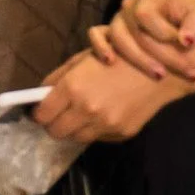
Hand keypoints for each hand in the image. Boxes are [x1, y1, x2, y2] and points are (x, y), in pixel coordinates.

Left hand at [33, 50, 186, 144]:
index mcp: (72, 87)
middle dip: (52, 125)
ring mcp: (105, 124)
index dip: (38, 114)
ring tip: (78, 116)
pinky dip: (94, 130)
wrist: (156, 69)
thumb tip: (40, 95)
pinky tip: (101, 116)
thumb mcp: (81, 59)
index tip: (40, 110)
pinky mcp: (121, 133)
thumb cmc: (115, 56)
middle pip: (56, 132)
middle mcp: (86, 109)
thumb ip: (57, 78)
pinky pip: (98, 138)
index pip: (42, 115)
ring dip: (73, 129)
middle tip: (57, 116)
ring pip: (76, 138)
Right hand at [93, 0, 194, 82]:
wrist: (180, 28)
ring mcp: (117, 20)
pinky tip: (111, 62)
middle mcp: (129, 6)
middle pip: (134, 31)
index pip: (145, 15)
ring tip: (160, 75)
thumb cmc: (191, 22)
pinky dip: (99, 47)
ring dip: (137, 59)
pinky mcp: (109, 33)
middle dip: (161, 55)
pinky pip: (95, 35)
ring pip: (117, 37)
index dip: (163, 33)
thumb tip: (186, 40)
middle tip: (186, 72)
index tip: (187, 48)